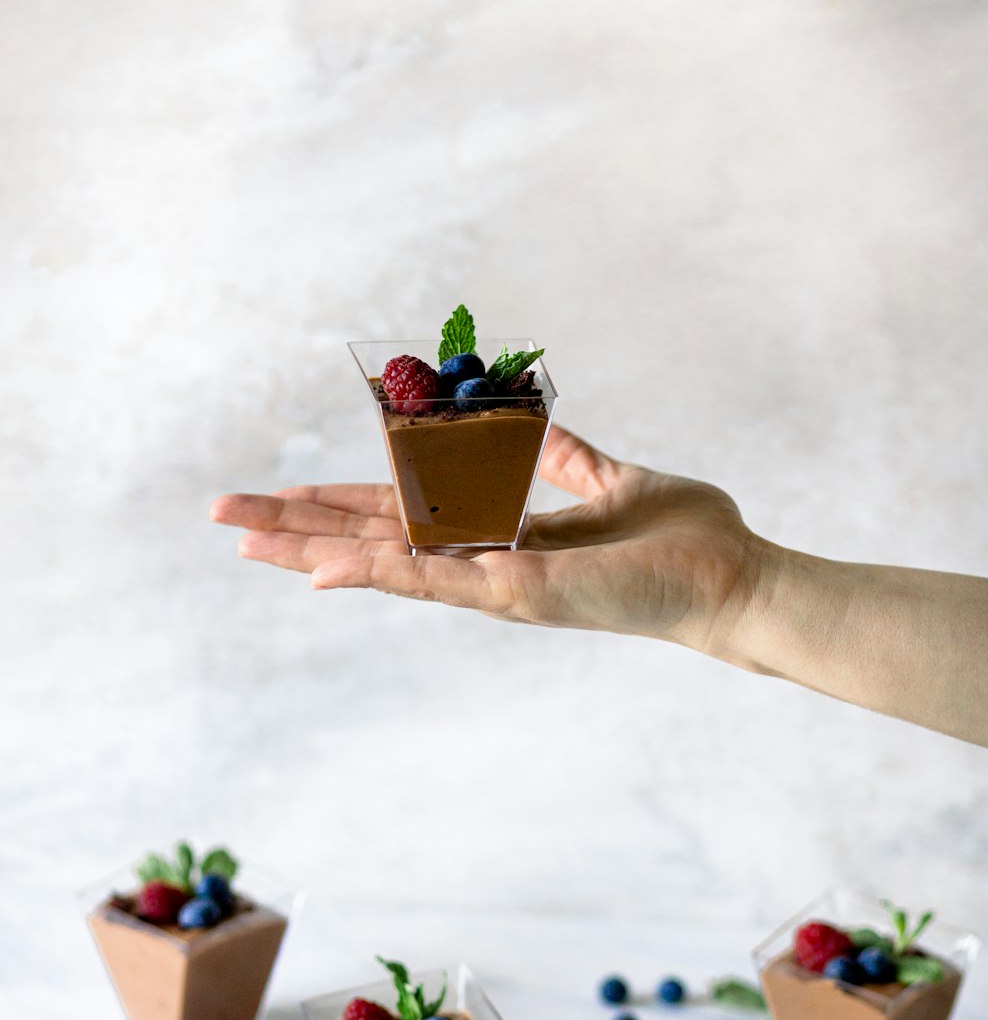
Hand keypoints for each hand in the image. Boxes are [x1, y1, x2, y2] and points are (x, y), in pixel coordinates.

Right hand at [209, 426, 768, 656]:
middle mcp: (485, 565)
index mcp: (500, 536)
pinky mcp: (519, 594)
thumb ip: (563, 459)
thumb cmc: (681, 539)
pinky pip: (432, 578)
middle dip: (294, 528)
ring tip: (241, 541)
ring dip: (307, 550)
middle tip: (221, 518)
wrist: (734, 581)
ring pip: (382, 564)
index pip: (400, 516)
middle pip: (371, 540)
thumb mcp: (610, 481)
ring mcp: (495, 584)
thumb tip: (529, 426)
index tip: (279, 494)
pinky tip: (317, 569)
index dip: (337, 503)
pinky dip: (373, 573)